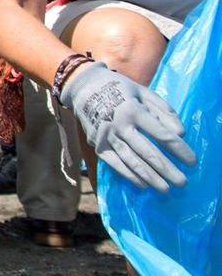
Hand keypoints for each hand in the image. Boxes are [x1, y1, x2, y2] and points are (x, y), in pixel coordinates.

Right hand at [60, 61, 195, 190]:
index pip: (161, 134)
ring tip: (165, 189)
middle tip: (182, 183)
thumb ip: (164, 111)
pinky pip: (114, 163)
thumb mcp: (144, 92)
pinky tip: (142, 184)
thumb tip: (181, 133)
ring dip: (150, 177)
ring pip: (131, 161)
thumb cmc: (120, 88)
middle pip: (147, 152)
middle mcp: (119, 125)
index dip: (179, 150)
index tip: (192, 162)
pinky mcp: (97, 144)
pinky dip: (128, 175)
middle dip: (166, 169)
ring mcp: (106, 136)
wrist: (83, 86)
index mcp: (133, 110)